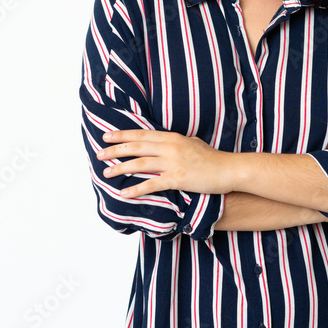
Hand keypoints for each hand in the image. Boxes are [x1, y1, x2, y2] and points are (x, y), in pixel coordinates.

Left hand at [98, 129, 235, 197]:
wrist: (228, 169)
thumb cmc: (212, 158)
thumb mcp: (193, 143)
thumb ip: (177, 142)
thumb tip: (167, 142)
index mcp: (172, 137)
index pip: (141, 134)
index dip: (122, 135)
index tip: (106, 136)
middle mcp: (170, 147)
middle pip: (136, 146)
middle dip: (115, 150)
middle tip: (99, 154)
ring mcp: (173, 163)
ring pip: (140, 163)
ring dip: (121, 168)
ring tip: (107, 173)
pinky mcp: (178, 178)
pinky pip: (152, 184)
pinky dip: (136, 189)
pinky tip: (124, 193)